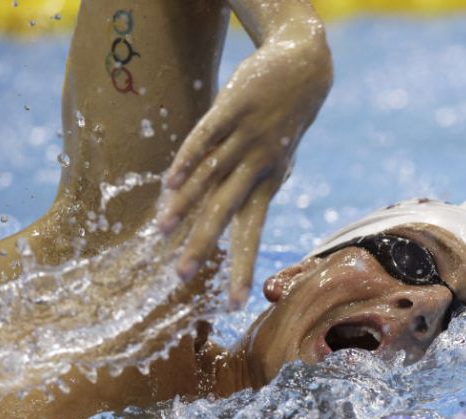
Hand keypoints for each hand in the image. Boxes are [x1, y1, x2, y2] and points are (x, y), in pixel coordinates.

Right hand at [158, 38, 331, 308]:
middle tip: (183, 275)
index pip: (253, 233)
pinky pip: (205, 139)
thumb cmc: (285, 123)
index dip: (243, 266)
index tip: (236, 302)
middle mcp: (257, 166)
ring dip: (185, 205)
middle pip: (227, 212)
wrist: (304, 69)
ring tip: (161, 232)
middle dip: (204, 243)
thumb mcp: (278, 159)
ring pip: (210, 178)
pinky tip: (169, 183)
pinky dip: (187, 161)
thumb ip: (258, 186)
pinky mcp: (232, 109)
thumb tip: (237, 211)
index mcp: (268, 184)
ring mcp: (245, 137)